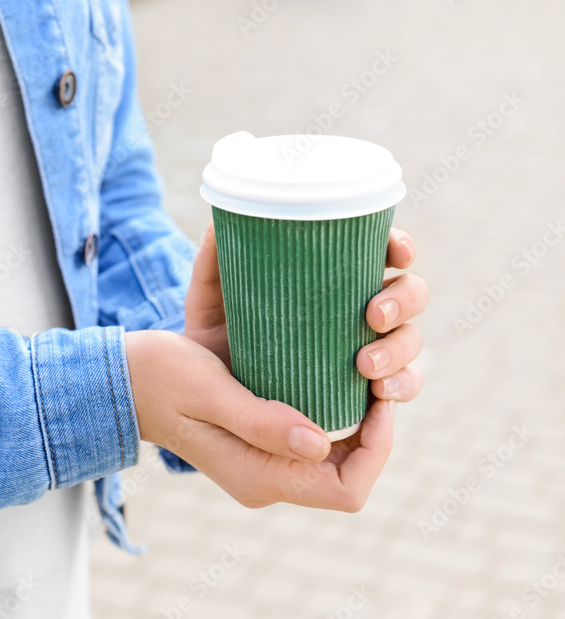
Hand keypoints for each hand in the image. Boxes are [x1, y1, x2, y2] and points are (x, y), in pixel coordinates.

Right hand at [126, 329, 385, 511]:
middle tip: (375, 378)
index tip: (378, 399)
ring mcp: (264, 464)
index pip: (347, 489)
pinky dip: (335, 411)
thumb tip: (320, 443)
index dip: (377, 449)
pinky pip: (316, 439)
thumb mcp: (210, 392)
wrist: (125, 380)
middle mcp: (267, 479)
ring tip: (361, 372)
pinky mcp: (261, 442)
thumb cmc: (161, 379)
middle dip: (374, 431)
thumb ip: (260, 422)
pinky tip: (334, 374)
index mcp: (258, 477)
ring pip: (338, 457)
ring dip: (358, 420)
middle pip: (349, 473)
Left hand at [184, 223, 427, 404]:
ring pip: (409, 341)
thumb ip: (214, 261)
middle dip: (404, 300)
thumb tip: (218, 221)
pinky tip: (381, 396)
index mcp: (335, 277)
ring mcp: (367, 350)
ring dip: (399, 350)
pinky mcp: (363, 391)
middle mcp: (359, 309)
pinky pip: (401, 389)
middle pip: (410, 294)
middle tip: (373, 315)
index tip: (398, 253)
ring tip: (365, 366)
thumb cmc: (217, 332)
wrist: (208, 390)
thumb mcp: (211, 297)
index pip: (383, 253)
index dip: (400, 247)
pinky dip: (401, 389)